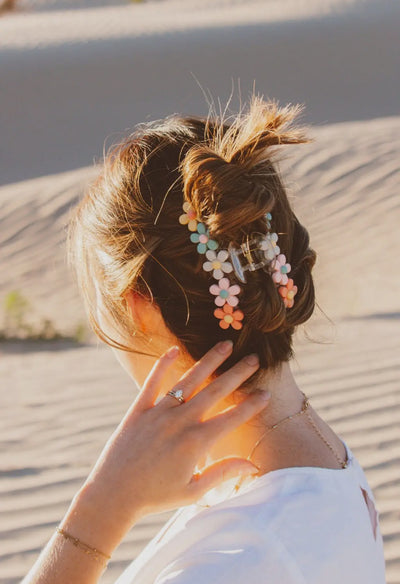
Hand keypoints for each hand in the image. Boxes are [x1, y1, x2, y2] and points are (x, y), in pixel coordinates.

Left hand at [75, 341, 270, 545]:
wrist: (113, 494)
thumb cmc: (156, 496)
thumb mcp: (193, 491)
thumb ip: (223, 473)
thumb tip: (253, 465)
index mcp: (196, 444)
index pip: (231, 418)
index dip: (251, 405)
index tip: (266, 393)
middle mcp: (180, 423)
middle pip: (215, 391)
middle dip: (237, 373)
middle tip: (254, 358)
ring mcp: (158, 413)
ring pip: (189, 381)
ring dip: (209, 361)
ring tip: (225, 345)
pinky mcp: (138, 410)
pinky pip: (152, 382)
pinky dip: (163, 364)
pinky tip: (174, 349)